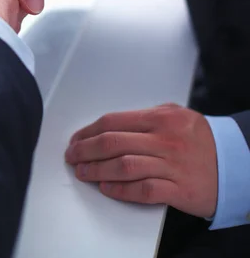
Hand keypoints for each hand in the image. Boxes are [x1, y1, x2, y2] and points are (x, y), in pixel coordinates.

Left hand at [64, 103, 217, 217]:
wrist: (238, 165)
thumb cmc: (204, 142)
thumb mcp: (179, 117)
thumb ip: (148, 116)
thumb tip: (111, 124)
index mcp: (162, 118)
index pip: (113, 122)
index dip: (88, 131)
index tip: (76, 139)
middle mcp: (166, 140)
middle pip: (112, 143)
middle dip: (85, 151)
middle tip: (72, 157)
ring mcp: (172, 165)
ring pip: (123, 166)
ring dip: (97, 170)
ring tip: (83, 173)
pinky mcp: (178, 189)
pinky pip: (142, 190)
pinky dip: (120, 190)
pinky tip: (107, 188)